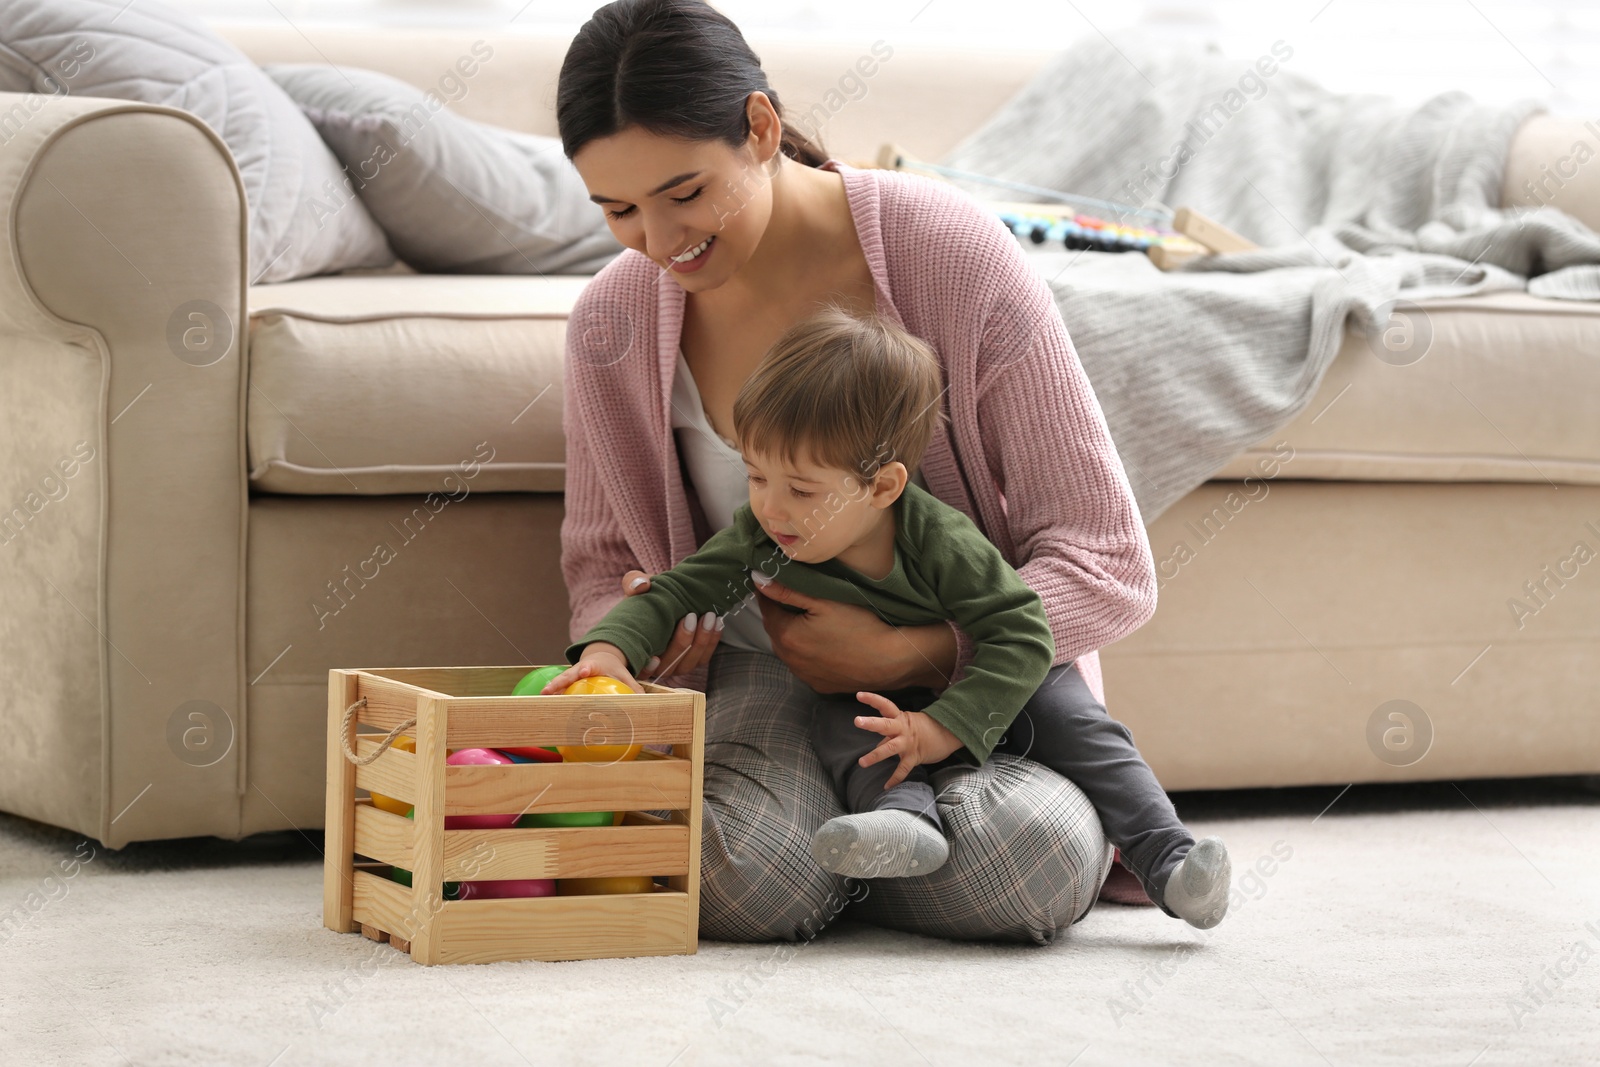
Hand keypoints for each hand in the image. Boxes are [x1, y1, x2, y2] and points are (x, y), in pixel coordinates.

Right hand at [540, 641, 642, 693]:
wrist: (601, 658)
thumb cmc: (613, 669)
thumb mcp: (624, 675)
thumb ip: (634, 688)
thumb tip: (645, 703)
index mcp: (595, 665)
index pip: (590, 666)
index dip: (586, 668)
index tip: (585, 670)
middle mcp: (579, 669)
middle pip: (568, 675)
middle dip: (558, 681)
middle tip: (548, 690)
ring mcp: (571, 675)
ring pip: (559, 682)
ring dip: (550, 690)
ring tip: (541, 699)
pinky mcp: (566, 682)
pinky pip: (559, 690)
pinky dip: (553, 697)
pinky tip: (547, 709)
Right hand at [619, 570, 722, 681]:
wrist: (663, 601)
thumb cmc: (644, 598)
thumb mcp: (635, 586)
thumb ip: (633, 583)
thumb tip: (641, 586)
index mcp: (636, 652)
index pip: (640, 669)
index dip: (648, 668)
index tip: (655, 657)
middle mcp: (655, 665)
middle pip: (670, 665)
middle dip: (683, 642)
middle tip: (691, 616)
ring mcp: (674, 665)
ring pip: (689, 662)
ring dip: (702, 641)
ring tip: (709, 617)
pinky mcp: (691, 660)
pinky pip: (703, 657)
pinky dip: (711, 641)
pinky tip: (717, 624)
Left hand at [752, 575, 956, 692]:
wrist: (890, 660)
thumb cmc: (859, 626)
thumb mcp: (823, 601)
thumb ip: (788, 590)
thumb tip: (758, 578)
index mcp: (786, 636)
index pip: (767, 609)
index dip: (768, 594)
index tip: (770, 581)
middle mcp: (790, 660)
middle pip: (776, 630)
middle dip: (779, 614)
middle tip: (789, 597)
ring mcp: (805, 675)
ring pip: (789, 649)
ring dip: (792, 635)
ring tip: (807, 620)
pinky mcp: (820, 685)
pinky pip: (805, 665)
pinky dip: (807, 653)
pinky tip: (822, 643)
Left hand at [852, 692, 964, 788]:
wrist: (948, 735)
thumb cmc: (923, 729)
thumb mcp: (906, 727)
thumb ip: (890, 736)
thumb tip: (877, 747)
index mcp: (900, 718)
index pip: (885, 705)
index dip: (873, 700)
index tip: (859, 695)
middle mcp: (903, 730)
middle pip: (886, 725)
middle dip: (871, 723)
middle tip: (857, 721)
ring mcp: (908, 744)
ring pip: (890, 748)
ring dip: (875, 755)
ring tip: (862, 763)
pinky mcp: (914, 757)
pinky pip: (903, 769)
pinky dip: (895, 778)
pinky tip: (886, 786)